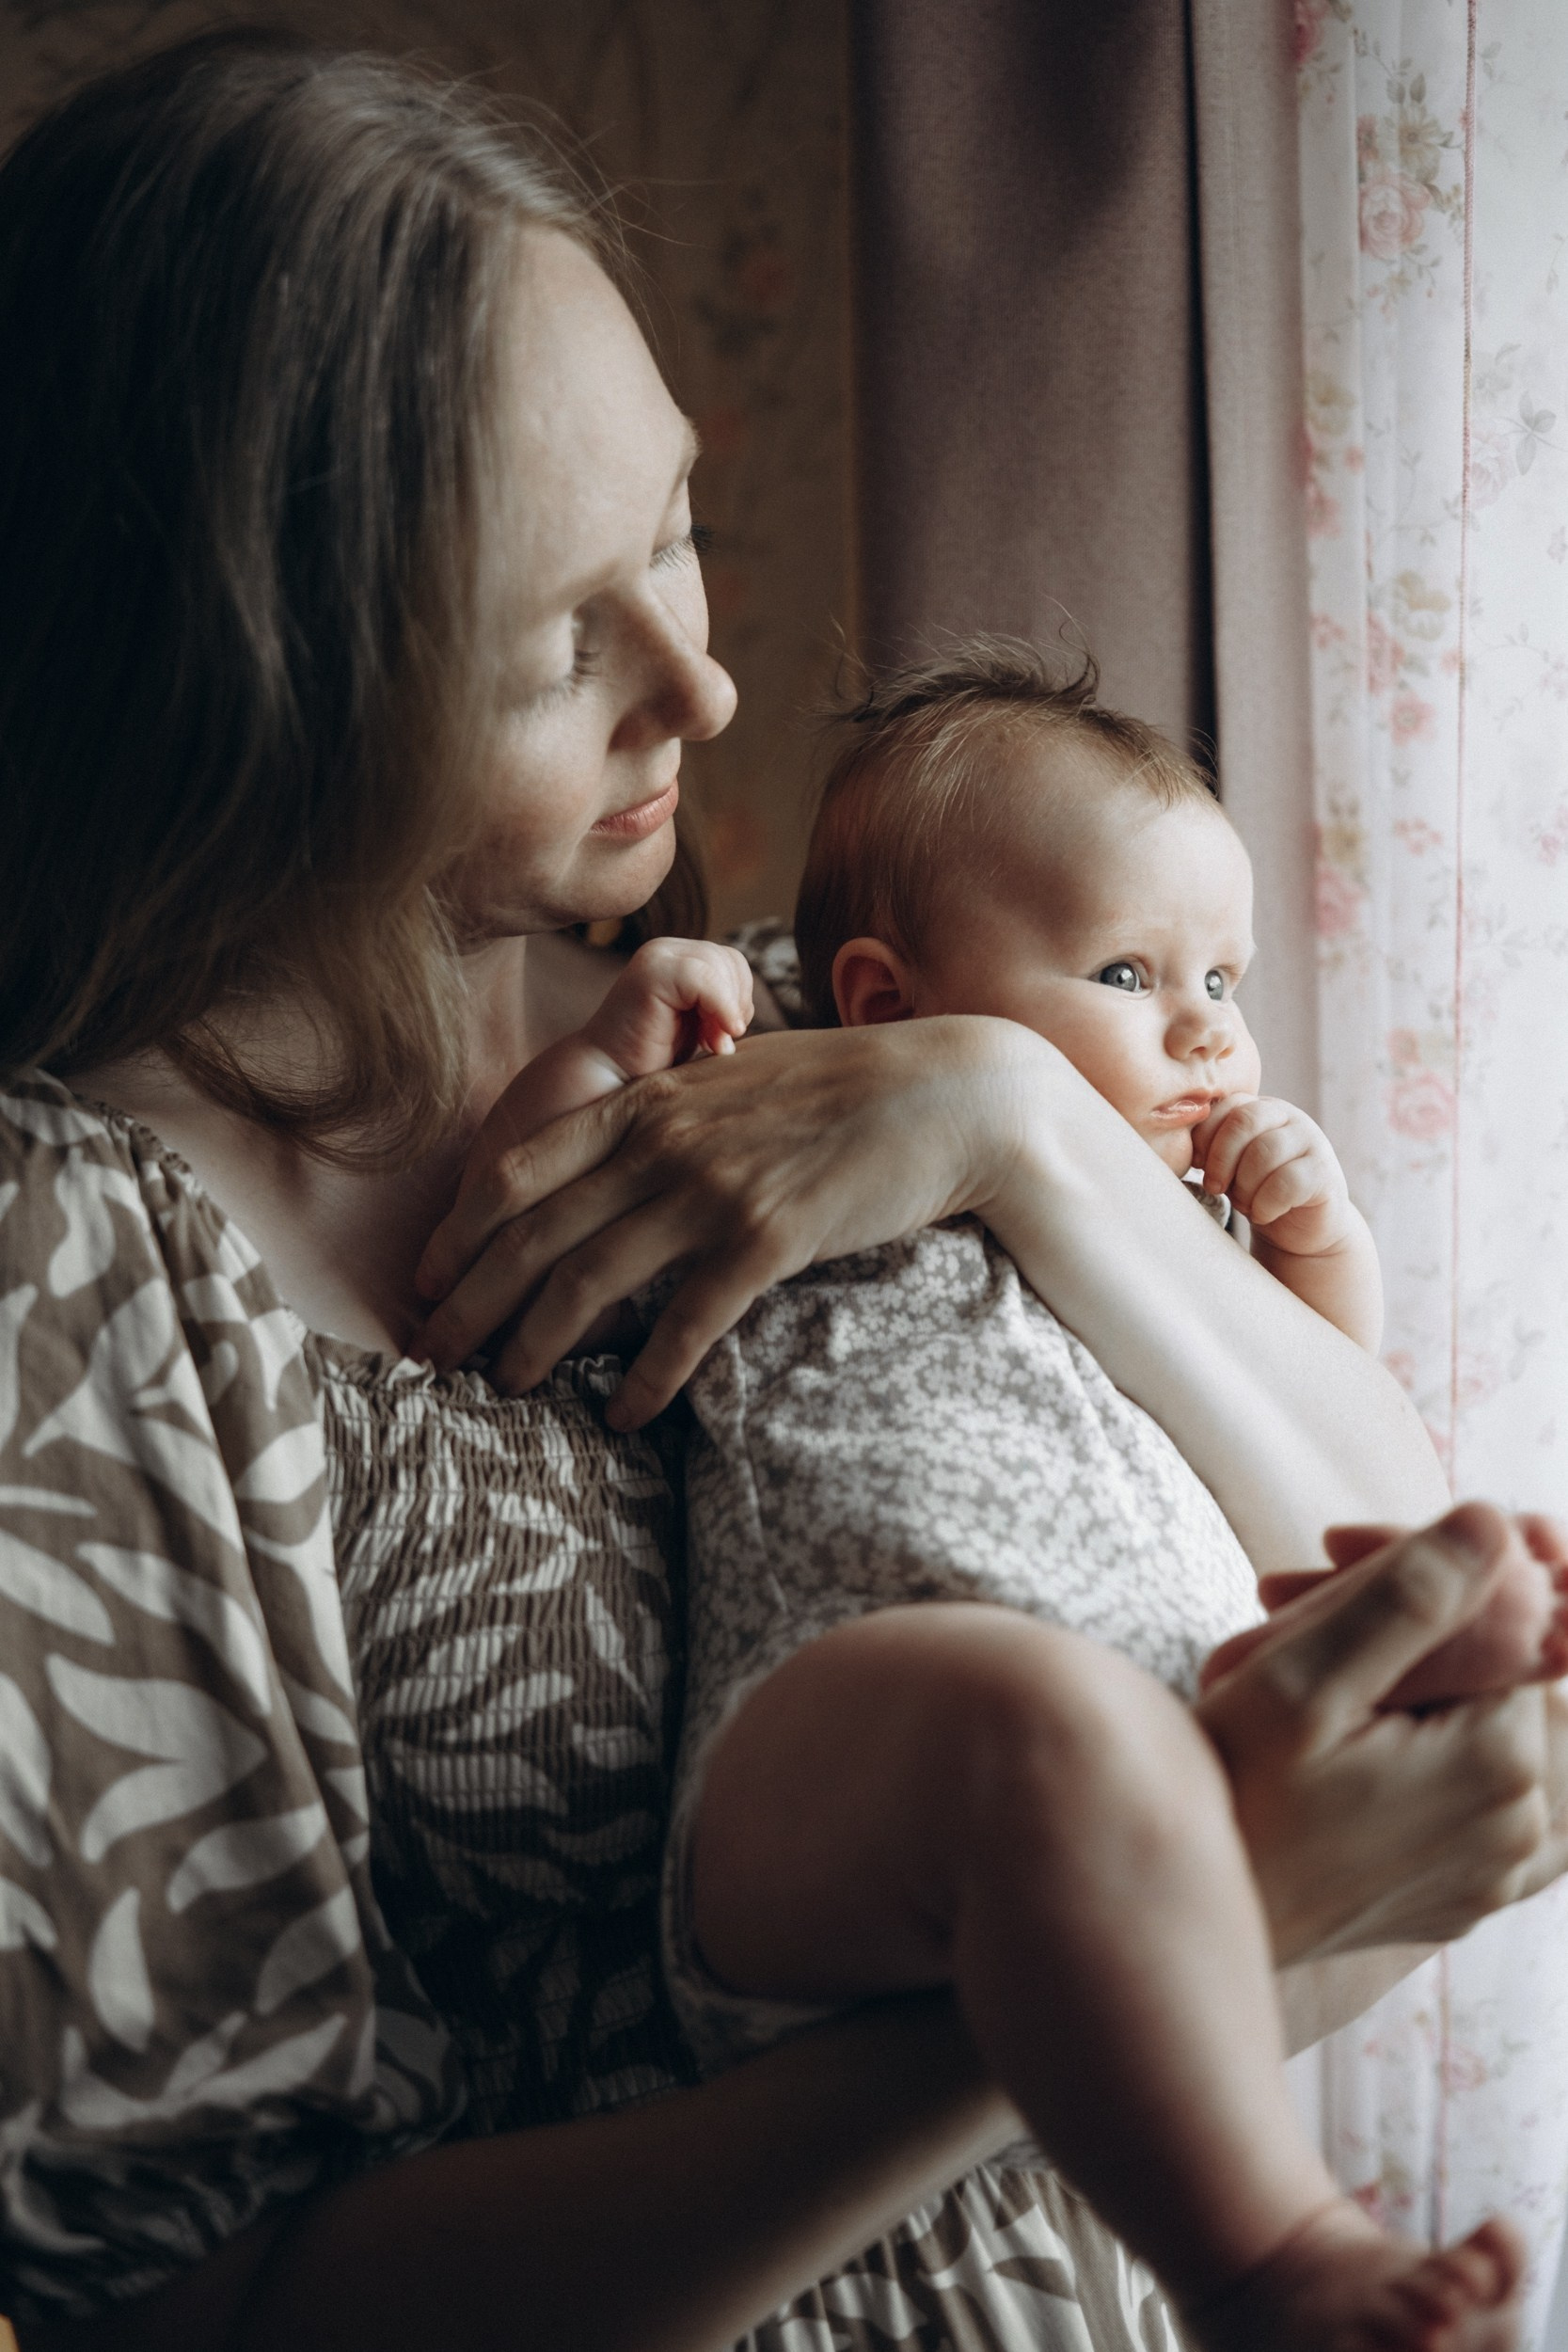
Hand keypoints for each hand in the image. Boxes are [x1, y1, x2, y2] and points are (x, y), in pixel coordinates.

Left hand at [414, 1015, 1038, 1421]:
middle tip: (431, 1357)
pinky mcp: (766, 1240)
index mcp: (647, 1099)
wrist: (945, 1095)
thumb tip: (625, 1140)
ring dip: (533, 1345)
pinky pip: (683, 1324)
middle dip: (468, 1303)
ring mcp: (711, 1190)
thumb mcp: (734, 1076)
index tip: (425, 1279)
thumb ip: (670, 1105)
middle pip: (531, 1236)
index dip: (460, 1232)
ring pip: (587, 1282)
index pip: (519, 1169)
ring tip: (503, 1389)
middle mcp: (662, 1141)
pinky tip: (620, 1415)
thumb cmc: (843, 1084)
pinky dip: (644, 1378)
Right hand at [583, 938, 753, 1079]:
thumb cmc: (651, 1059)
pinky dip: (720, 1009)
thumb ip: (719, 1004)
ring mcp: (656, 957)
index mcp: (676, 958)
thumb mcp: (696, 1024)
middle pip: (730, 961)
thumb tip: (749, 1006)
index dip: (738, 998)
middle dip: (735, 1004)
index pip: (731, 962)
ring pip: (720, 966)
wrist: (609, 1078)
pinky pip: (705, 978)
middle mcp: (664, 950)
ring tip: (710, 1043)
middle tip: (716, 1043)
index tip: (723, 1035)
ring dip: (726, 1010)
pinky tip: (711, 1039)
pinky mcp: (652, 973)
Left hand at [1192, 1093, 1355, 1257]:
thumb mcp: (1229, 1166)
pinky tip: (1263, 1214)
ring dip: (1244, 1186)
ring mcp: (1310, 1142)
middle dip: (1221, 1159)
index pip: (1226, 1105)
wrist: (1300, 1229)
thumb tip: (1178, 1144)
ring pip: (1265, 1152)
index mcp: (1260, 1109)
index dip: (1206, 1136)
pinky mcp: (1323, 1173)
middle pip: (1245, 1121)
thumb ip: (1212, 1147)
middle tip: (1215, 1187)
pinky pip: (1287, 1183)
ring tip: (1245, 1204)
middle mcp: (1288, 1117)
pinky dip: (1265, 1205)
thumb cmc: (1256, 1192)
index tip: (1199, 1165)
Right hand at [1196, 1503, 1558, 1961]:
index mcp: (1498, 1763)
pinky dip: (1481, 1742)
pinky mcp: (1466, 1897)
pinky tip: (1416, 1718)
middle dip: (1437, 1612)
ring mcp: (1497, 1871)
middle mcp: (1518, 1825)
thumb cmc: (1225, 1797)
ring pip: (1521, 1729)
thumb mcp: (1298, 1681)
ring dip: (1455, 1672)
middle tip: (1321, 1581)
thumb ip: (1410, 1597)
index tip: (1350, 1546)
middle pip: (1518, 1670)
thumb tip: (1498, 1525)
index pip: (1521, 1620)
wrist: (1178, 1920)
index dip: (1451, 1567)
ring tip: (1352, 1645)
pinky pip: (1518, 1800)